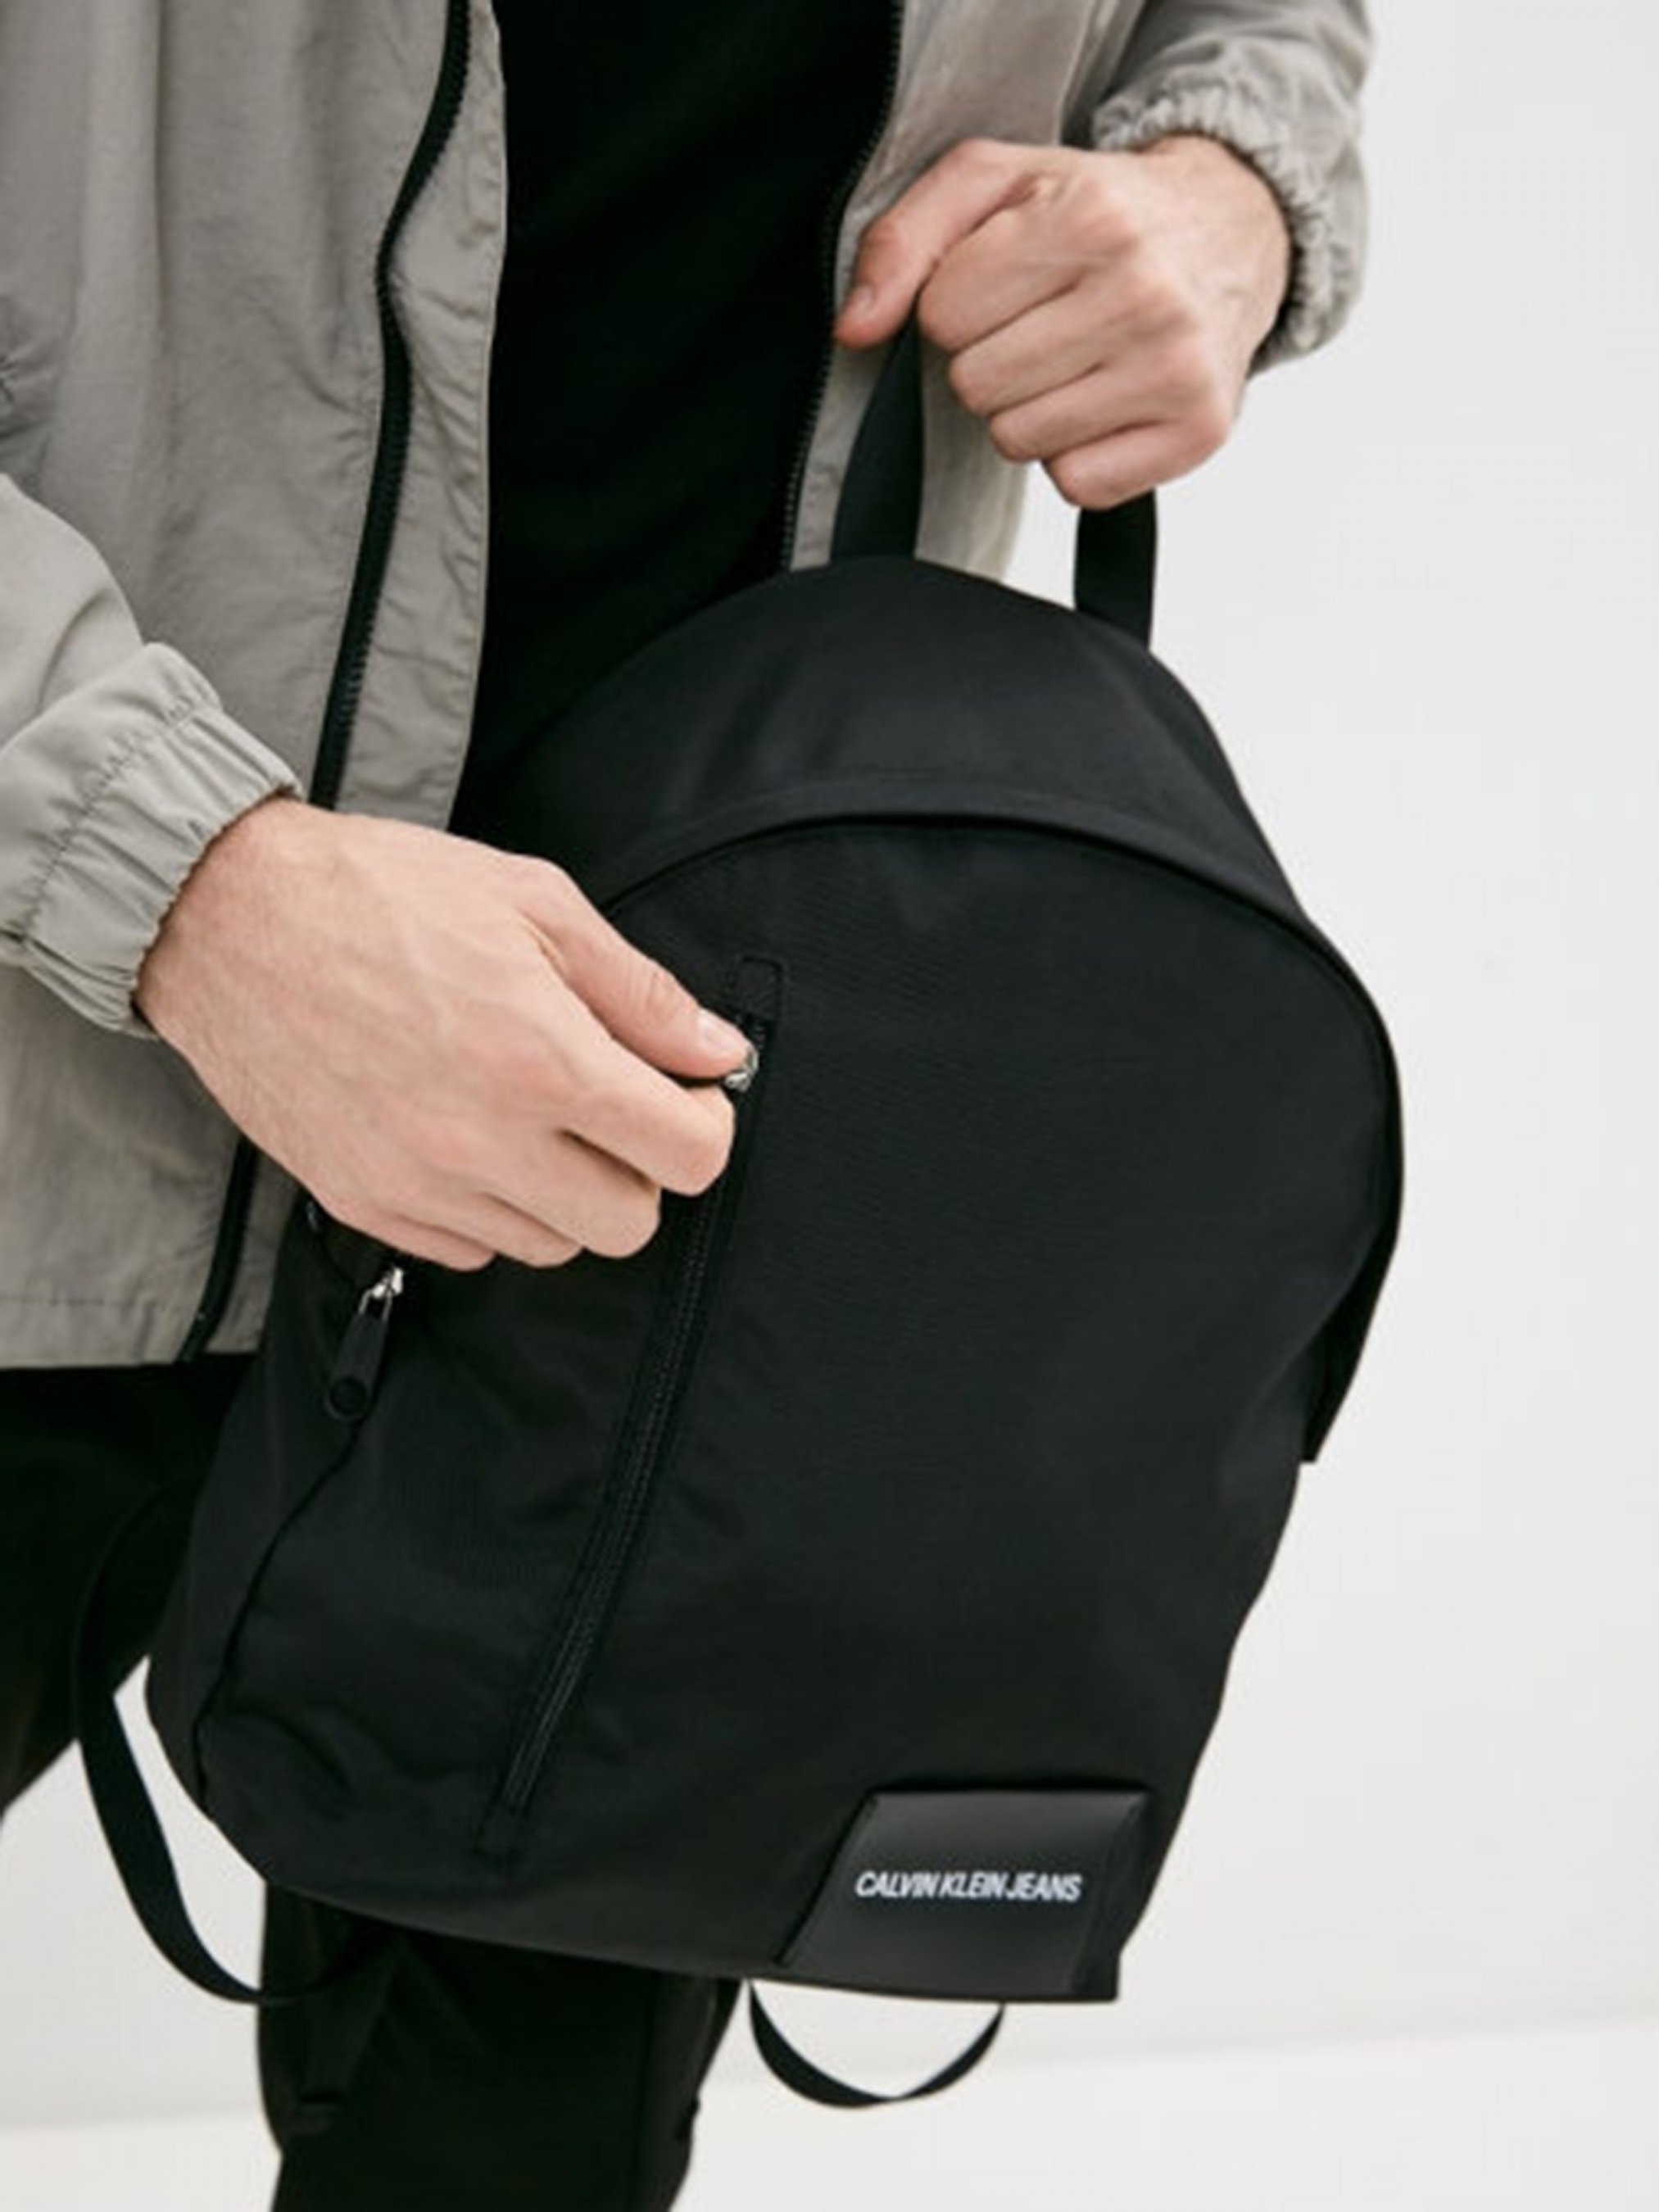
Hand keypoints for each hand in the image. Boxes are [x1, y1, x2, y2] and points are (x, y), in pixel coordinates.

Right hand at [134, 795, 755, 1269]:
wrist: (227, 917)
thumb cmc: (382, 894)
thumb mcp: (536, 904)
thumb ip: (641, 992)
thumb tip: (718, 1052)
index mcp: (544, 1061)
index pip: (687, 1159)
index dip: (704, 1125)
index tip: (685, 1095)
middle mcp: (484, 1140)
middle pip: (628, 1225)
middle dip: (640, 1170)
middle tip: (613, 1109)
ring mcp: (418, 1183)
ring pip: (550, 1245)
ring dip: (564, 1193)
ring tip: (531, 1115)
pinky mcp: (361, 1202)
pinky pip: (468, 1249)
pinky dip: (490, 1208)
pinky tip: (469, 1135)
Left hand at [834, 132, 1291, 509]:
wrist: (1232, 228)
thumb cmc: (1100, 209)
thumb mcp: (996, 182)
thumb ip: (904, 239)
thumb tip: (854, 329)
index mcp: (1088, 218)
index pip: (944, 314)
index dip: (958, 305)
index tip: (1005, 283)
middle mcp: (1141, 295)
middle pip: (977, 386)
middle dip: (991, 360)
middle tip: (1042, 324)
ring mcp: (1175, 370)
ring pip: (1020, 441)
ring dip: (1029, 410)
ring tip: (1075, 359)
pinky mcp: (1195, 431)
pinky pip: (1078, 485)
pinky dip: (1077, 454)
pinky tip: (1106, 400)